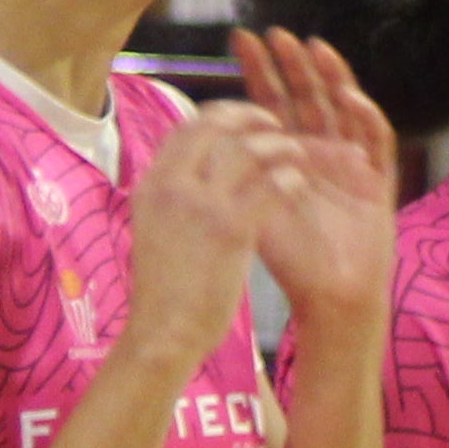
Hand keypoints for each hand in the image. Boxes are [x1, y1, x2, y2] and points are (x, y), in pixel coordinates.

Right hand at [122, 98, 284, 358]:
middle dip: (250, 118)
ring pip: (248, 150)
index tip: (242, 122)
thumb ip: (171, 199)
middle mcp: (171, 186)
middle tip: (277, 126)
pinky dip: (289, 178)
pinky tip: (298, 184)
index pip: (185, 129)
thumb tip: (193, 178)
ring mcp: (199, 205)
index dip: (219, 117)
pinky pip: (270, 186)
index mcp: (150, 186)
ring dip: (279, 146)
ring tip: (297, 154)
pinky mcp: (230, 228)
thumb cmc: (163, 291)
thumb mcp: (153, 230)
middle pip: (214, 127)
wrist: (162, 331)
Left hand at [229, 26, 399, 326]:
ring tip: (313, 47)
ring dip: (330, 78)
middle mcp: (322, 152)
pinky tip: (348, 97)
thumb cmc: (289, 257)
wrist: (331, 296)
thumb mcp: (249, 205)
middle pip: (308, 98)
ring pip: (343, 109)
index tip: (239, 39)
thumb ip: (231, 173)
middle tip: (274, 32)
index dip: (258, 72)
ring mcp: (354, 163)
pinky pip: (376, 141)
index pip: (271, 103)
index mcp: (288, 156)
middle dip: (291, 65)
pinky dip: (364, 117)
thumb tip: (190, 140)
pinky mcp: (381, 179)